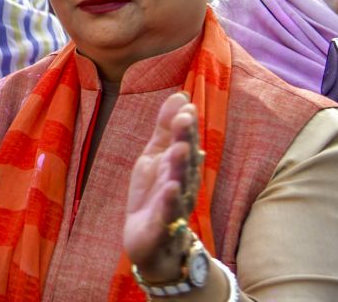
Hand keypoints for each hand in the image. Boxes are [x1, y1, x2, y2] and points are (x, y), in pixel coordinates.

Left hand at [124, 92, 202, 281]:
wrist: (151, 242)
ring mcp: (174, 207)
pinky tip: (170, 187)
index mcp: (180, 167)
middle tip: (184, 119)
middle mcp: (182, 185)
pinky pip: (167, 214)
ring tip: (178, 148)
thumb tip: (180, 95)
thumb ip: (165, 129)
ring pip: (179, 185)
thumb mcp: (155, 157)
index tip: (186, 105)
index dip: (186, 126)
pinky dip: (169, 201)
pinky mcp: (162, 227)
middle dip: (185, 140)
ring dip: (180, 167)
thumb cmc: (156, 195)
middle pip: (186, 161)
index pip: (186, 144)